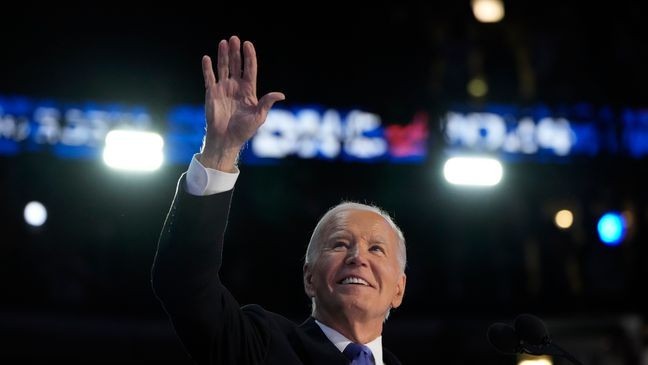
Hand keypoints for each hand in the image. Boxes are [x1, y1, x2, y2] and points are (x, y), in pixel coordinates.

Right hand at [199, 35, 284, 170]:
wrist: (226, 139)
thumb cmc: (244, 130)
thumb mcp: (259, 116)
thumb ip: (267, 103)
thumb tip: (281, 95)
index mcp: (248, 90)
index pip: (249, 69)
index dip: (249, 56)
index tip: (247, 44)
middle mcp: (236, 87)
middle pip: (236, 64)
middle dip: (235, 52)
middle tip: (234, 39)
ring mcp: (223, 89)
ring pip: (223, 67)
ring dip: (223, 55)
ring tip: (223, 42)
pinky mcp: (211, 93)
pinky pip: (209, 78)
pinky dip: (207, 68)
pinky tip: (207, 58)